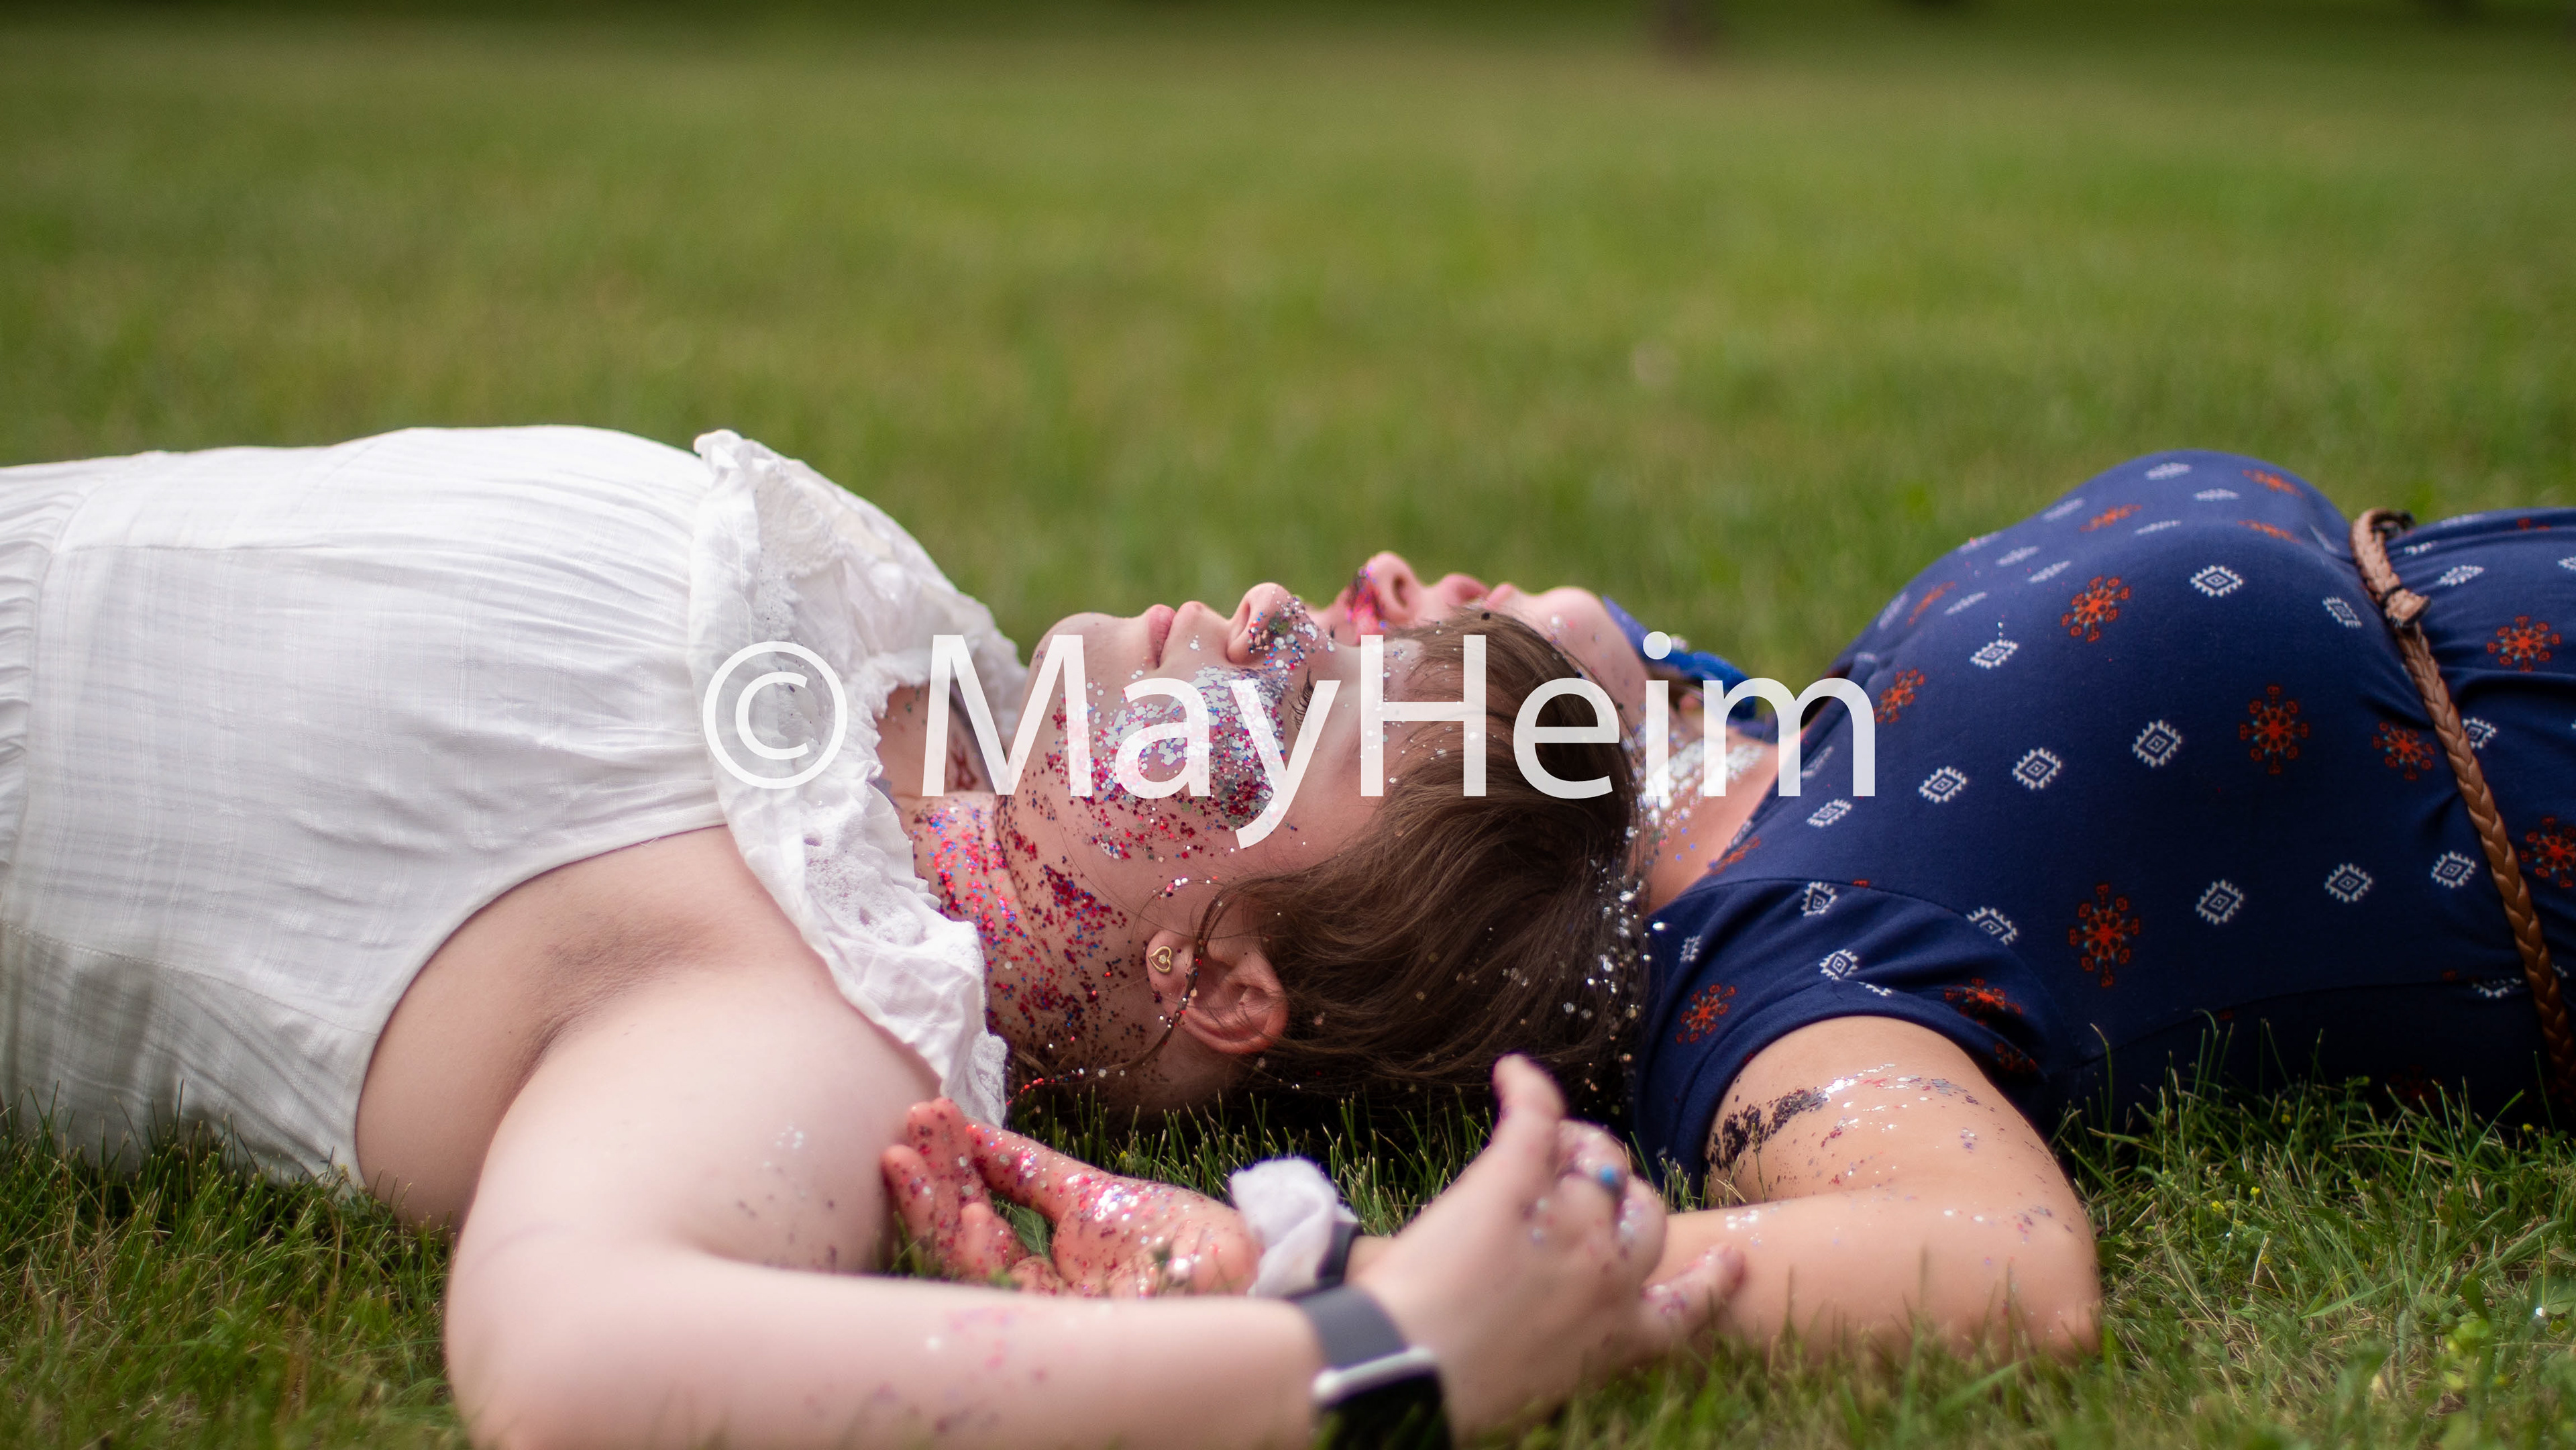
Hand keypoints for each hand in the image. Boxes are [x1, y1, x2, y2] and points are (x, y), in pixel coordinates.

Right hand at [880, 1099, 1258, 1296]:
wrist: (1253, 1268)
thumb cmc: (1183, 1239)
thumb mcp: (1095, 1196)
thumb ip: (1032, 1174)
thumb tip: (976, 1137)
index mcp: (1044, 1277)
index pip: (977, 1230)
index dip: (947, 1182)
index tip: (927, 1124)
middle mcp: (1041, 1306)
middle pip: (964, 1254)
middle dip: (930, 1194)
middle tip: (905, 1134)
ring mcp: (1058, 1324)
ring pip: (976, 1281)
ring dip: (939, 1218)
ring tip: (912, 1157)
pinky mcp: (1083, 1336)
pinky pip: (1020, 1306)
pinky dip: (988, 1263)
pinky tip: (970, 1217)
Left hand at [1351, 1057, 1742, 1434]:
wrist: (1407, 1374)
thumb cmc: (1460, 1395)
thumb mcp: (1542, 1388)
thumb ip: (1569, 1350)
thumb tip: (1554, 1335)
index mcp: (1619, 1337)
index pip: (1686, 1304)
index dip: (1712, 1279)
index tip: (1731, 1259)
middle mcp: (1608, 1275)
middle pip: (1645, 1213)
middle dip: (1622, 1194)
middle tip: (1580, 1183)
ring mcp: (1566, 1223)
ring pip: (1597, 1160)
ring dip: (1576, 1146)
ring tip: (1543, 1141)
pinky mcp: (1510, 1182)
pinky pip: (1537, 1118)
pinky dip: (1526, 1087)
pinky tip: (1510, 1073)